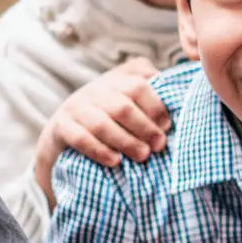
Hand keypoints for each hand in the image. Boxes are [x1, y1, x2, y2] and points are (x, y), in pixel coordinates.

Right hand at [35, 57, 168, 200]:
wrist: (62, 133)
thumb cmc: (107, 118)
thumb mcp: (126, 99)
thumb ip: (150, 90)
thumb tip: (180, 91)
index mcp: (114, 80)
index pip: (137, 84)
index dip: (155, 105)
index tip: (168, 125)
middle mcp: (94, 90)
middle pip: (121, 105)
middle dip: (144, 127)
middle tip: (160, 145)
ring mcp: (75, 107)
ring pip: (101, 123)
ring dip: (125, 141)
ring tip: (143, 156)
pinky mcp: (61, 127)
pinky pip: (79, 138)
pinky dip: (99, 150)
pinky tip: (115, 162)